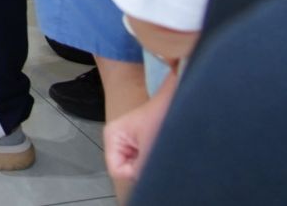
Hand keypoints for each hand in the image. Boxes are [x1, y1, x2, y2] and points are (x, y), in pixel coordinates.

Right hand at [104, 76, 173, 193]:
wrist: (174, 101)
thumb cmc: (159, 118)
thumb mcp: (149, 146)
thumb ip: (142, 169)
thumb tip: (145, 185)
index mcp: (112, 137)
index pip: (117, 170)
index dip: (134, 173)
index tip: (150, 163)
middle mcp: (116, 141)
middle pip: (125, 169)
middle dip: (141, 169)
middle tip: (156, 158)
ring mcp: (127, 143)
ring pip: (134, 167)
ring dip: (148, 165)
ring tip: (160, 153)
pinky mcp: (138, 145)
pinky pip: (142, 162)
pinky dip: (152, 161)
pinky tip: (160, 152)